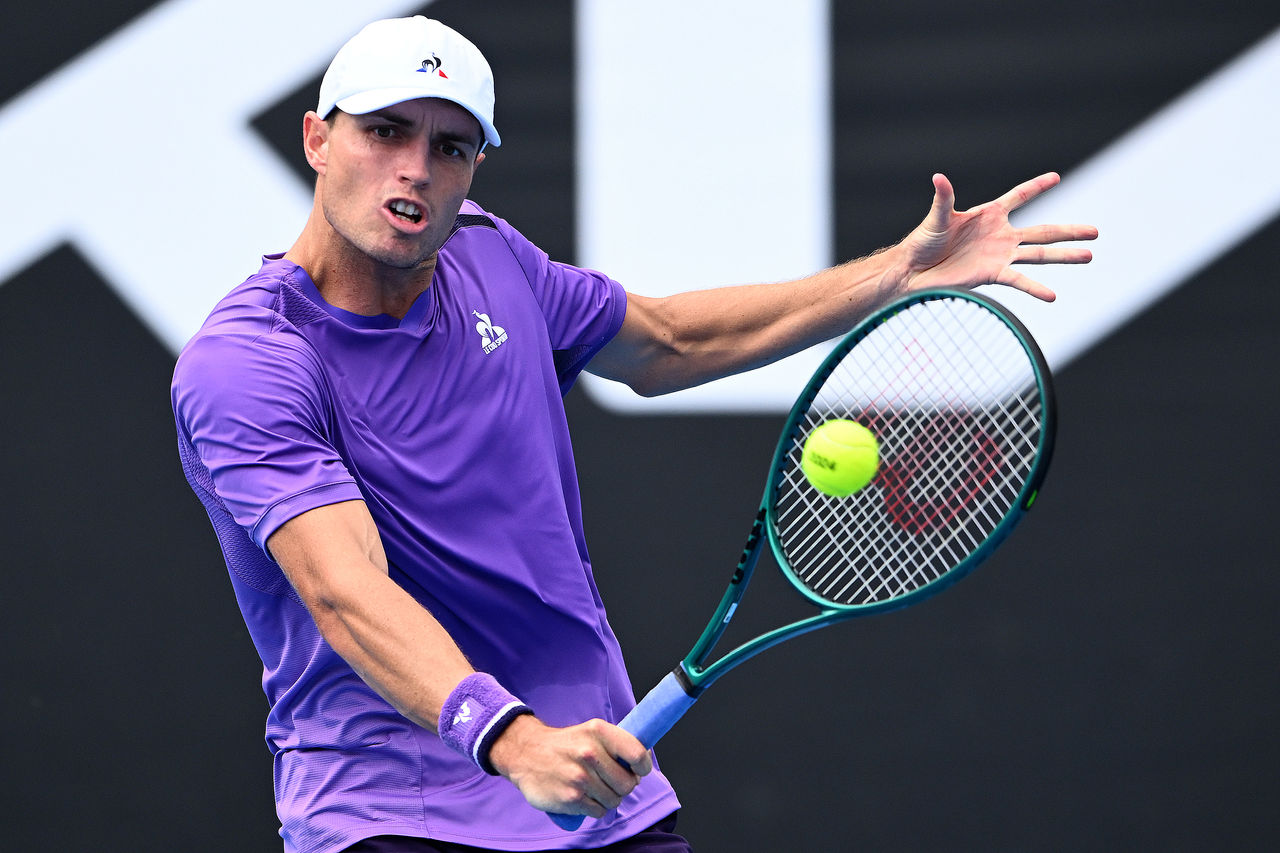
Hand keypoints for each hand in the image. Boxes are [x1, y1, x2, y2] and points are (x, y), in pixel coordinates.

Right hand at [487, 715, 653, 817]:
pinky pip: (598, 811)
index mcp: (599, 732)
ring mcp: (580, 778)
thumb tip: (641, 764)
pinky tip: (584, 797)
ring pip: (614, 800)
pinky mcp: (571, 798)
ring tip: (594, 788)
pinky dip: (594, 808)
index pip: (637, 755)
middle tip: (611, 781)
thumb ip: (616, 745)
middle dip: (623, 786)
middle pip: (628, 784)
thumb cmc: (565, 744)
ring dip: (608, 798)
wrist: (526, 754)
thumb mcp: (590, 732)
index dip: (642, 766)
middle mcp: (590, 753)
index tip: (637, 770)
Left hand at [895, 172, 1097, 300]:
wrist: (915, 271)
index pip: (1020, 196)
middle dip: (1069, 230)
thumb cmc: (923, 241)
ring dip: (1064, 256)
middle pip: (1043, 231)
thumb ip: (944, 198)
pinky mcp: (993, 274)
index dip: (1037, 187)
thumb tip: (938, 177)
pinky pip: (1019, 280)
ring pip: (1039, 255)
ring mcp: (1000, 255)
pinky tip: (1052, 295)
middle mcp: (1001, 235)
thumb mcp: (937, 217)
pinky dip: (1034, 288)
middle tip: (1095, 231)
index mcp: (990, 214)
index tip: (1055, 177)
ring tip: (1089, 256)